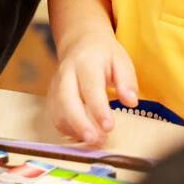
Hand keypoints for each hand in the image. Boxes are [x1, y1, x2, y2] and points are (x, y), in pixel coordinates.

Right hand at [48, 26, 137, 146]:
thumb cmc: (104, 54)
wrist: (80, 42)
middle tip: (96, 140)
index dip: (98, 109)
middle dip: (79, 123)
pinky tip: (83, 136)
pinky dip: (67, 129)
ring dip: (74, 130)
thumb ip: (127, 81)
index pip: (91, 87)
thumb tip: (131, 101)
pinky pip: (55, 115)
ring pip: (58, 110)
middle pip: (67, 99)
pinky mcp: (52, 95)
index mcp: (86, 62)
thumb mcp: (121, 60)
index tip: (109, 127)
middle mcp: (67, 72)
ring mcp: (56, 84)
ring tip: (94, 141)